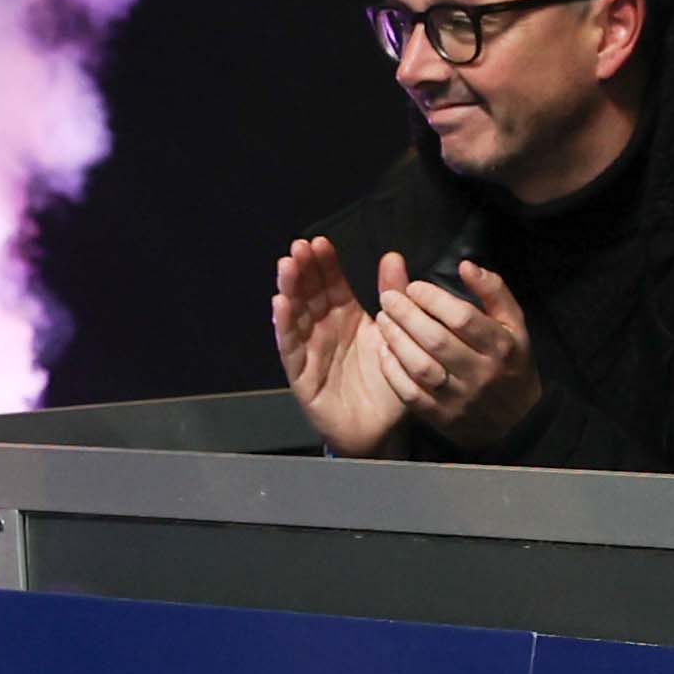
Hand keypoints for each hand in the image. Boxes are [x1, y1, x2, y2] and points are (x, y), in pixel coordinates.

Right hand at [271, 238, 407, 458]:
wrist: (383, 431)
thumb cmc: (387, 384)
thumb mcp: (393, 335)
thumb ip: (392, 297)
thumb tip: (393, 257)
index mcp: (346, 318)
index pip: (331, 284)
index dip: (324, 264)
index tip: (319, 242)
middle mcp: (324, 331)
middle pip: (309, 295)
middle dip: (303, 270)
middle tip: (299, 247)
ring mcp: (310, 351)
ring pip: (295, 316)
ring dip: (289, 290)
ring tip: (287, 266)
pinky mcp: (302, 376)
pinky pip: (291, 348)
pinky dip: (284, 327)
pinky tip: (280, 304)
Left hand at [371, 261, 543, 453]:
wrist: (518, 422)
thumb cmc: (510, 363)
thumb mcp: (514, 324)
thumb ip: (493, 291)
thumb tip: (466, 265)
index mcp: (500, 346)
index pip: (462, 318)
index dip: (433, 299)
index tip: (414, 287)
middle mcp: (480, 373)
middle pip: (437, 340)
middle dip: (407, 314)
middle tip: (388, 298)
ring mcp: (460, 398)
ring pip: (421, 367)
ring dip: (396, 340)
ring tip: (383, 319)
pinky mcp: (442, 417)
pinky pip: (411, 394)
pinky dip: (393, 372)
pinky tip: (383, 352)